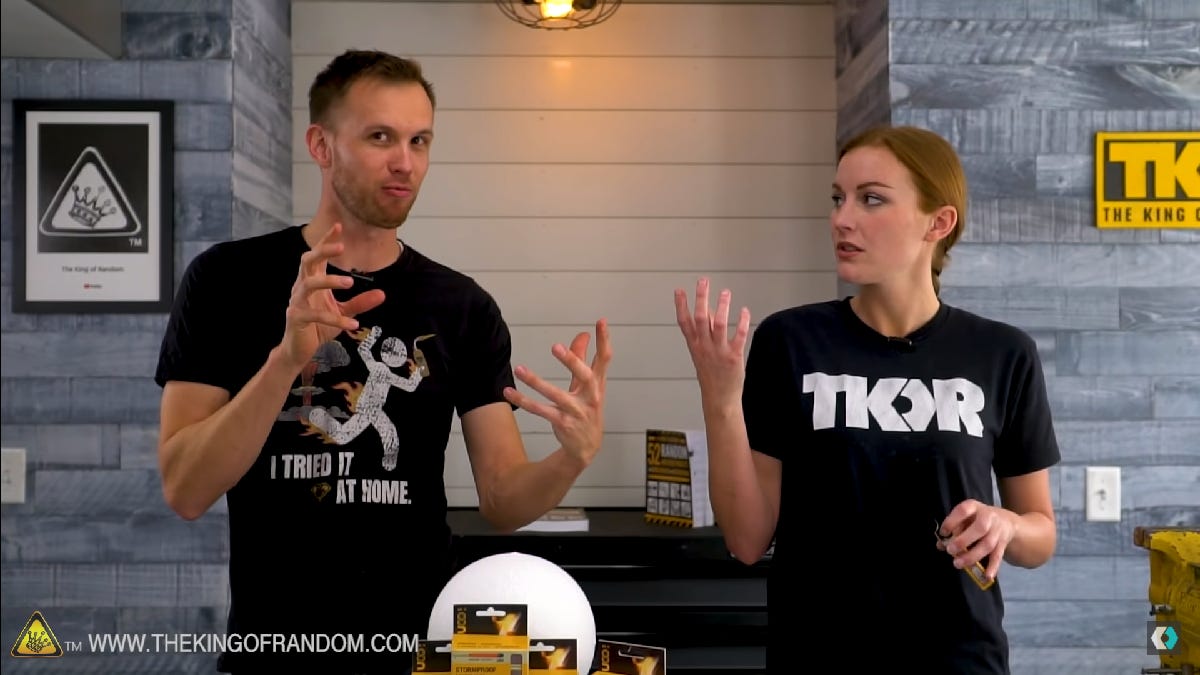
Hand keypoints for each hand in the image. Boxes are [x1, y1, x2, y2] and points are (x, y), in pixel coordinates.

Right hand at [280, 223, 385, 370]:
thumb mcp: (344, 313)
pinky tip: (353, 324)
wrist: (299, 349)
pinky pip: (316, 315)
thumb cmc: (319, 326)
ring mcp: (297, 302)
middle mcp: (302, 287)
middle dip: (323, 251)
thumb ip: (360, 302)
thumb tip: (383, 294)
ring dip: (329, 280)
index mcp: (312, 280)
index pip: (317, 255)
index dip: (326, 240)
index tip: (339, 225)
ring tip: (350, 282)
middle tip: (342, 247)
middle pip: (307, 261)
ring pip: (308, 284)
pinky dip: (335, 319)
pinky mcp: (297, 318)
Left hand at [503, 319, 611, 467]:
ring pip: (555, 395)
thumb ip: (582, 359)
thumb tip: (582, 334)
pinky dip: (523, 401)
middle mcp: (590, 397)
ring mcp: (576, 411)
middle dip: (572, 361)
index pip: (604, 359)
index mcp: (598, 384)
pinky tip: (508, 392)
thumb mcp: (587, 385)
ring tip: (519, 369)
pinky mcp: (562, 423)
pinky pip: (540, 410)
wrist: (586, 447)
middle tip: (556, 347)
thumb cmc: (586, 409)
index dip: (604, 340)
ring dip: (536, 382)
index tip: (601, 321)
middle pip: (584, 376)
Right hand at [674, 277, 750, 407]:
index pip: (684, 322)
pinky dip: (741, 322)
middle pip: (700, 319)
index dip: (681, 306)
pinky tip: (744, 311)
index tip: (679, 291)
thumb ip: (703, 332)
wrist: (719, 398)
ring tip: (725, 292)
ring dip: (722, 306)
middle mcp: (704, 347)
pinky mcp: (733, 357)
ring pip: (718, 324)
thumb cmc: (711, 375)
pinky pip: (738, 336)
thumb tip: (706, 310)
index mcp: (695, 345)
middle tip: (703, 282)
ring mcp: (718, 352)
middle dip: (701, 298)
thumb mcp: (701, 353)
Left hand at [937, 500, 1017, 581]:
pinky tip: (985, 577)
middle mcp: (988, 517)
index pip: (963, 510)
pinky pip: (997, 556)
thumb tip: (940, 545)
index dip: (952, 521)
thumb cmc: (977, 519)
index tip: (943, 533)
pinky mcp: (1003, 544)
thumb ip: (953, 529)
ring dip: (972, 556)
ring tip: (957, 564)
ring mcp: (997, 531)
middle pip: (980, 528)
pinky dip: (992, 567)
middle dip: (964, 541)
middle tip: (950, 551)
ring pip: (987, 545)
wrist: (1006, 522)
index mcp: (974, 507)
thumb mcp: (965, 517)